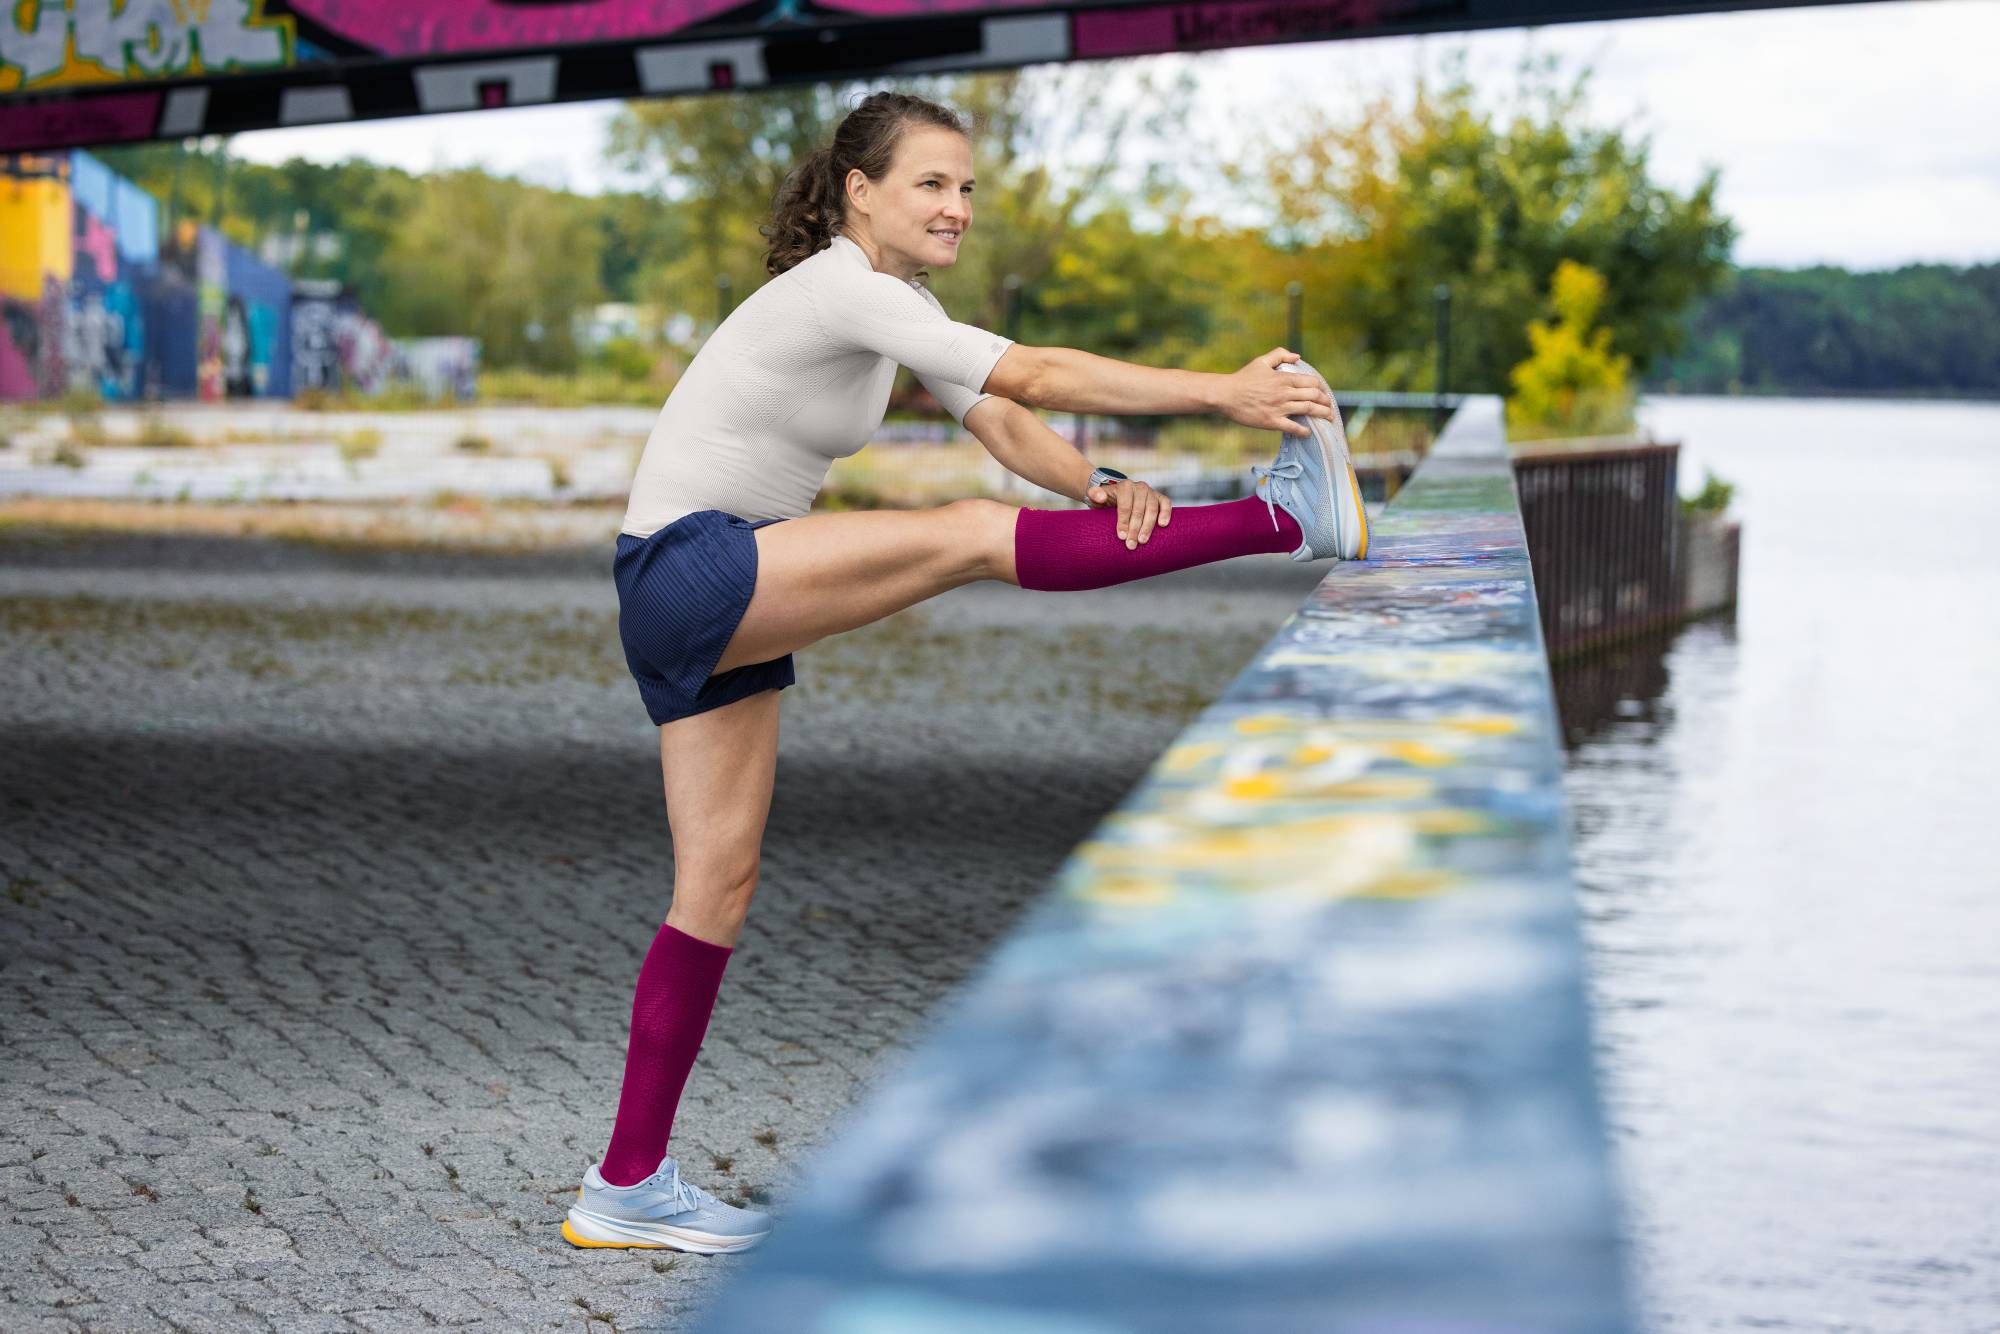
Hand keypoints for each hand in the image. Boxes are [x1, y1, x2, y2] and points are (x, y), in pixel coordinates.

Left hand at [1086, 477, 1171, 549]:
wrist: (1116, 495)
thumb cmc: (1106, 500)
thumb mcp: (1096, 497)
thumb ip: (1095, 494)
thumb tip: (1100, 497)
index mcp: (1125, 486)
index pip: (1125, 505)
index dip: (1123, 521)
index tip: (1121, 536)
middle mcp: (1139, 487)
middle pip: (1139, 509)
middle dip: (1135, 529)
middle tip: (1131, 544)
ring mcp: (1151, 492)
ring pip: (1152, 509)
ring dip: (1148, 526)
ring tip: (1143, 541)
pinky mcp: (1160, 497)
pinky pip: (1166, 503)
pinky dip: (1166, 513)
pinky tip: (1162, 525)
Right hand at [1217, 347, 1335, 436]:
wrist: (1225, 395)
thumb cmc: (1243, 378)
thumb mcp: (1261, 361)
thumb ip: (1280, 355)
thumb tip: (1298, 357)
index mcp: (1284, 378)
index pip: (1312, 382)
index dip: (1321, 388)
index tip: (1323, 393)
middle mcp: (1285, 393)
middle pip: (1314, 396)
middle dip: (1326, 402)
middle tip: (1329, 407)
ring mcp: (1279, 408)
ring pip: (1309, 410)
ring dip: (1322, 415)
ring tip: (1328, 418)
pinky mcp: (1271, 421)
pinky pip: (1293, 428)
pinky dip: (1304, 431)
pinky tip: (1308, 432)